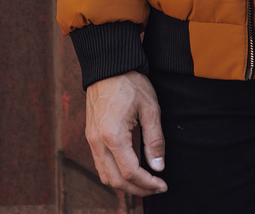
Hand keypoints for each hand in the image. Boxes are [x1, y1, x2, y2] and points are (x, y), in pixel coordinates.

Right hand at [85, 71, 166, 196]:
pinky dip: (115, 173)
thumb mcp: (150, 108)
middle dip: (138, 189)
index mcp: (113, 135)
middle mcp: (97, 142)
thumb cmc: (131, 82)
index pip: (130, 172)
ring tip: (145, 182)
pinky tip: (131, 169)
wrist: (109, 65)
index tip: (163, 185)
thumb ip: (155, 140)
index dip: (148, 184)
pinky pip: (100, 164)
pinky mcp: (91, 136)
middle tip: (156, 188)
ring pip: (105, 176)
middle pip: (116, 180)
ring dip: (125, 184)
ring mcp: (91, 140)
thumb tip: (158, 167)